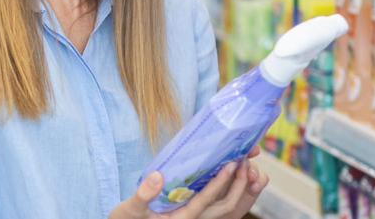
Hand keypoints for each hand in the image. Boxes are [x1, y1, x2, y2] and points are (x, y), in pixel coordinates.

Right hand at [110, 149, 264, 218]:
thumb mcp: (130, 209)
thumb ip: (143, 194)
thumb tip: (157, 175)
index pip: (206, 200)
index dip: (220, 183)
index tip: (231, 165)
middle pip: (226, 207)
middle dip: (239, 186)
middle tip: (244, 161)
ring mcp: (194, 216)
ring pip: (223, 206)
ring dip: (236, 187)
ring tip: (240, 164)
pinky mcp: (191, 212)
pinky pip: (215, 203)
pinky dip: (225, 188)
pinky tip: (223, 171)